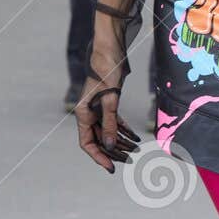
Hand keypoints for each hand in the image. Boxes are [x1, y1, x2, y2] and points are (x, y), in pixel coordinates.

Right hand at [75, 36, 139, 172]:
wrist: (110, 50)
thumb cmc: (107, 70)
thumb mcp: (110, 98)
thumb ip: (110, 122)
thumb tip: (110, 145)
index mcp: (83, 113)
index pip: (87, 143)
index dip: (99, 156)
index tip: (112, 167)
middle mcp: (88, 113)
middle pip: (99, 139)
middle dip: (113, 151)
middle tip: (129, 160)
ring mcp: (98, 108)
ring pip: (108, 131)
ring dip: (121, 142)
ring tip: (135, 151)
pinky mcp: (108, 102)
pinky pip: (114, 121)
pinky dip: (124, 129)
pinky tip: (135, 137)